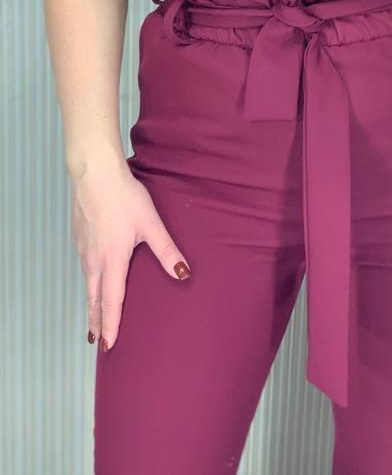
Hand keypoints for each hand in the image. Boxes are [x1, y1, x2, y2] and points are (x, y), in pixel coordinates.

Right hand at [71, 158, 190, 351]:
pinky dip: (88, 281)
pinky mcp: (79, 236)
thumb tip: (183, 274)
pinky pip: (84, 266)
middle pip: (94, 298)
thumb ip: (167, 250)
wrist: (94, 173)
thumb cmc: (123, 197)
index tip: (110, 346)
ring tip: (95, 316)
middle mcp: (93, 259)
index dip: (112, 325)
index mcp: (112, 260)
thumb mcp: (150, 223)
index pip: (111, 301)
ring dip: (91, 302)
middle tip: (97, 342)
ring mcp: (83, 248)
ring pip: (87, 282)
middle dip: (96, 321)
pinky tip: (94, 277)